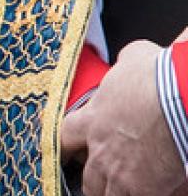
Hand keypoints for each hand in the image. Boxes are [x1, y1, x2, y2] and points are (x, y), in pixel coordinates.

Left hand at [61, 41, 187, 195]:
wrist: (181, 99)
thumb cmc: (160, 76)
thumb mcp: (135, 58)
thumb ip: (124, 64)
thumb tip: (129, 58)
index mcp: (92, 119)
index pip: (64, 139)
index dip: (67, 149)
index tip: (69, 155)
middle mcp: (100, 150)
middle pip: (87, 178)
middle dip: (94, 181)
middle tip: (102, 181)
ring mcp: (121, 173)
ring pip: (106, 194)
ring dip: (113, 193)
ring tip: (125, 190)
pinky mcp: (146, 189)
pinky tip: (154, 192)